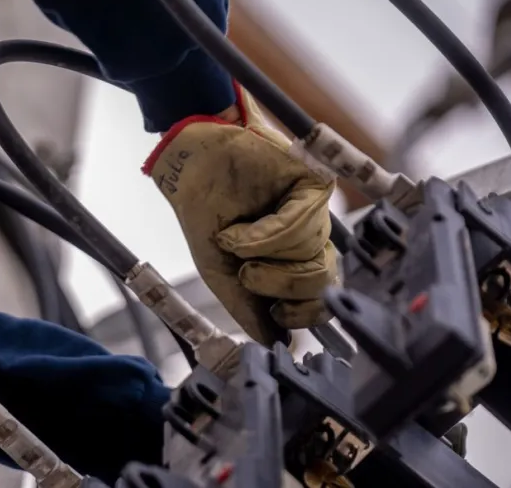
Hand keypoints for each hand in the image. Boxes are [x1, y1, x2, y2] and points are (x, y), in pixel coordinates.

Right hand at [144, 85, 337, 345]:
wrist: (188, 165)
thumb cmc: (204, 211)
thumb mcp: (219, 271)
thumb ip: (247, 308)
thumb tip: (277, 345)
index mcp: (290, 261)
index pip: (320, 298)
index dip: (304, 315)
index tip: (277, 317)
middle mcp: (307, 239)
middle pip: (322, 281)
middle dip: (283, 287)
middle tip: (248, 275)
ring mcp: (313, 212)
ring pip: (310, 253)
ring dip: (263, 253)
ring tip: (232, 240)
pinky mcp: (313, 186)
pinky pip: (302, 225)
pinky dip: (266, 235)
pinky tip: (239, 231)